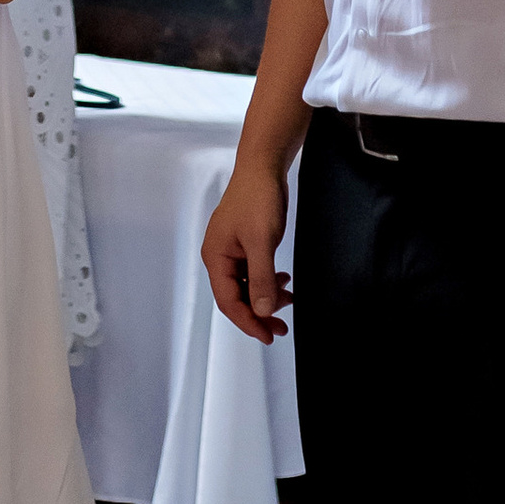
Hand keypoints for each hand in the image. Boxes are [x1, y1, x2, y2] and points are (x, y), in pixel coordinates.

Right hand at [202, 163, 291, 343]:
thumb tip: (260, 311)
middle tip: (281, 328)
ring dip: (266, 297)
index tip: (268, 336)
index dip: (247, 322)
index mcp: (215, 258)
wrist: (263, 167)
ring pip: (247, 286)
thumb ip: (261, 278)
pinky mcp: (245, 244)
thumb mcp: (261, 241)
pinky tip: (283, 280)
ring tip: (289, 300)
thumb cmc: (257, 198)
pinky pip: (253, 272)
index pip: (228, 301)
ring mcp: (232, 251)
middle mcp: (219, 257)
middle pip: (237, 297)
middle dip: (259, 313)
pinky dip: (268, 281)